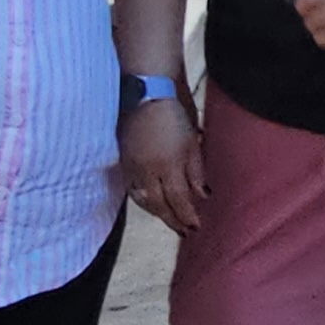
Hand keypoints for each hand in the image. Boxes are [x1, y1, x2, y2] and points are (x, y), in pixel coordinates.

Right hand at [121, 95, 207, 236]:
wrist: (145, 92)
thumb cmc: (173, 114)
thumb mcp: (191, 142)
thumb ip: (195, 172)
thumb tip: (201, 196)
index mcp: (167, 166)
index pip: (178, 200)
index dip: (187, 216)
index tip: (196, 227)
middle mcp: (146, 171)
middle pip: (159, 204)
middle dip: (172, 219)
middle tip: (183, 232)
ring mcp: (132, 166)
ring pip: (142, 199)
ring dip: (156, 213)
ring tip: (168, 219)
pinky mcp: (123, 160)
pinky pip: (131, 188)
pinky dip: (141, 200)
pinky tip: (148, 202)